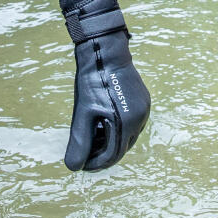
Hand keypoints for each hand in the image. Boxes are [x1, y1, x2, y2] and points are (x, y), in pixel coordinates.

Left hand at [66, 30, 150, 170]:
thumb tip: (73, 167)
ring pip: (127, 136)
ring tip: (91, 137)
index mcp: (126, 124)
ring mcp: (144, 109)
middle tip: (84, 153)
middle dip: (102, 153)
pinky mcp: (143, 100)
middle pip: (121, 148)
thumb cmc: (92, 82)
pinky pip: (131, 122)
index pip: (112, 156)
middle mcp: (140, 119)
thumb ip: (80, 142)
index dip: (94, 163)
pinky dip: (117, 128)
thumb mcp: (82, 113)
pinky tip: (102, 122)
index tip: (81, 164)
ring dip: (110, 141)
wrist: (106, 51)